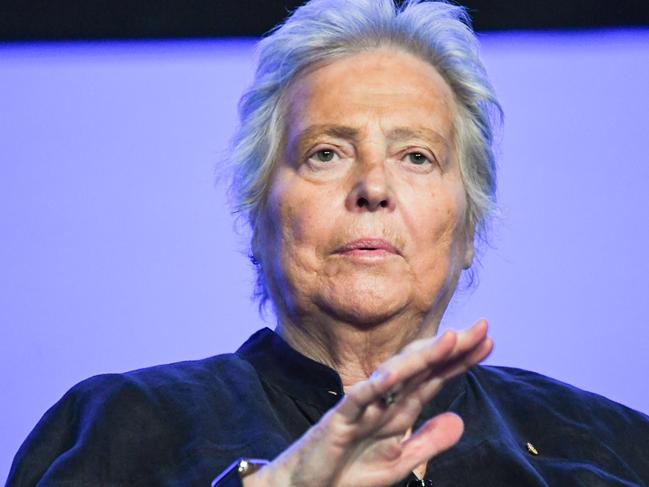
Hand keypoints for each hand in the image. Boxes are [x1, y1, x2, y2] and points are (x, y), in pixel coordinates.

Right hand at [245, 319, 492, 486]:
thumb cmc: (350, 472)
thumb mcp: (400, 461)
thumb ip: (428, 442)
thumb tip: (460, 419)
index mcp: (398, 410)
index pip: (435, 378)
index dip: (460, 361)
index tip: (488, 342)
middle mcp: (383, 401)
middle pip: (422, 369)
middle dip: (451, 349)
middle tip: (482, 327)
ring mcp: (362, 407)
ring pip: (394, 376)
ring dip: (421, 358)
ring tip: (450, 340)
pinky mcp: (339, 420)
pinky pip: (357, 400)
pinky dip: (373, 388)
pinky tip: (392, 376)